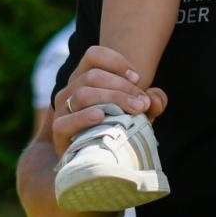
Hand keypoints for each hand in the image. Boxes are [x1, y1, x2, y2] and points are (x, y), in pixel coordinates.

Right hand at [51, 45, 168, 157]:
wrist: (94, 161)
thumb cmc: (117, 130)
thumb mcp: (137, 114)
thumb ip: (150, 103)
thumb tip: (156, 99)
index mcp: (84, 79)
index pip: (93, 55)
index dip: (116, 61)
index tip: (137, 78)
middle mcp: (70, 90)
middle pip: (92, 76)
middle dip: (122, 87)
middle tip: (143, 102)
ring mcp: (62, 110)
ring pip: (82, 94)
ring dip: (112, 99)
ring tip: (134, 110)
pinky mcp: (59, 132)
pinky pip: (66, 121)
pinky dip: (83, 117)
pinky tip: (101, 117)